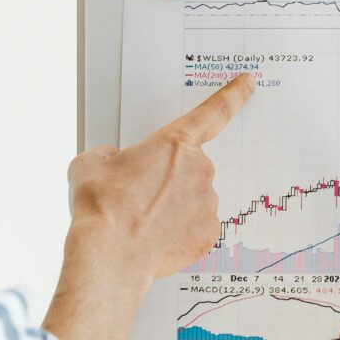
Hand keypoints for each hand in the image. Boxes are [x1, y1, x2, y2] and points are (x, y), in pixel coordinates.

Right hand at [63, 75, 253, 286]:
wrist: (110, 257)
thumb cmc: (102, 208)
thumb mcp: (89, 164)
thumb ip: (108, 154)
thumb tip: (112, 160)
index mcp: (174, 144)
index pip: (213, 111)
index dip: (234, 94)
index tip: (249, 82)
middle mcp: (199, 170)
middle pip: (189, 168)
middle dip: (169, 178)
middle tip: (139, 196)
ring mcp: (207, 204)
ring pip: (193, 199)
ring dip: (174, 206)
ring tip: (142, 221)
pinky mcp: (209, 234)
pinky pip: (196, 226)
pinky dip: (179, 231)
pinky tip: (155, 238)